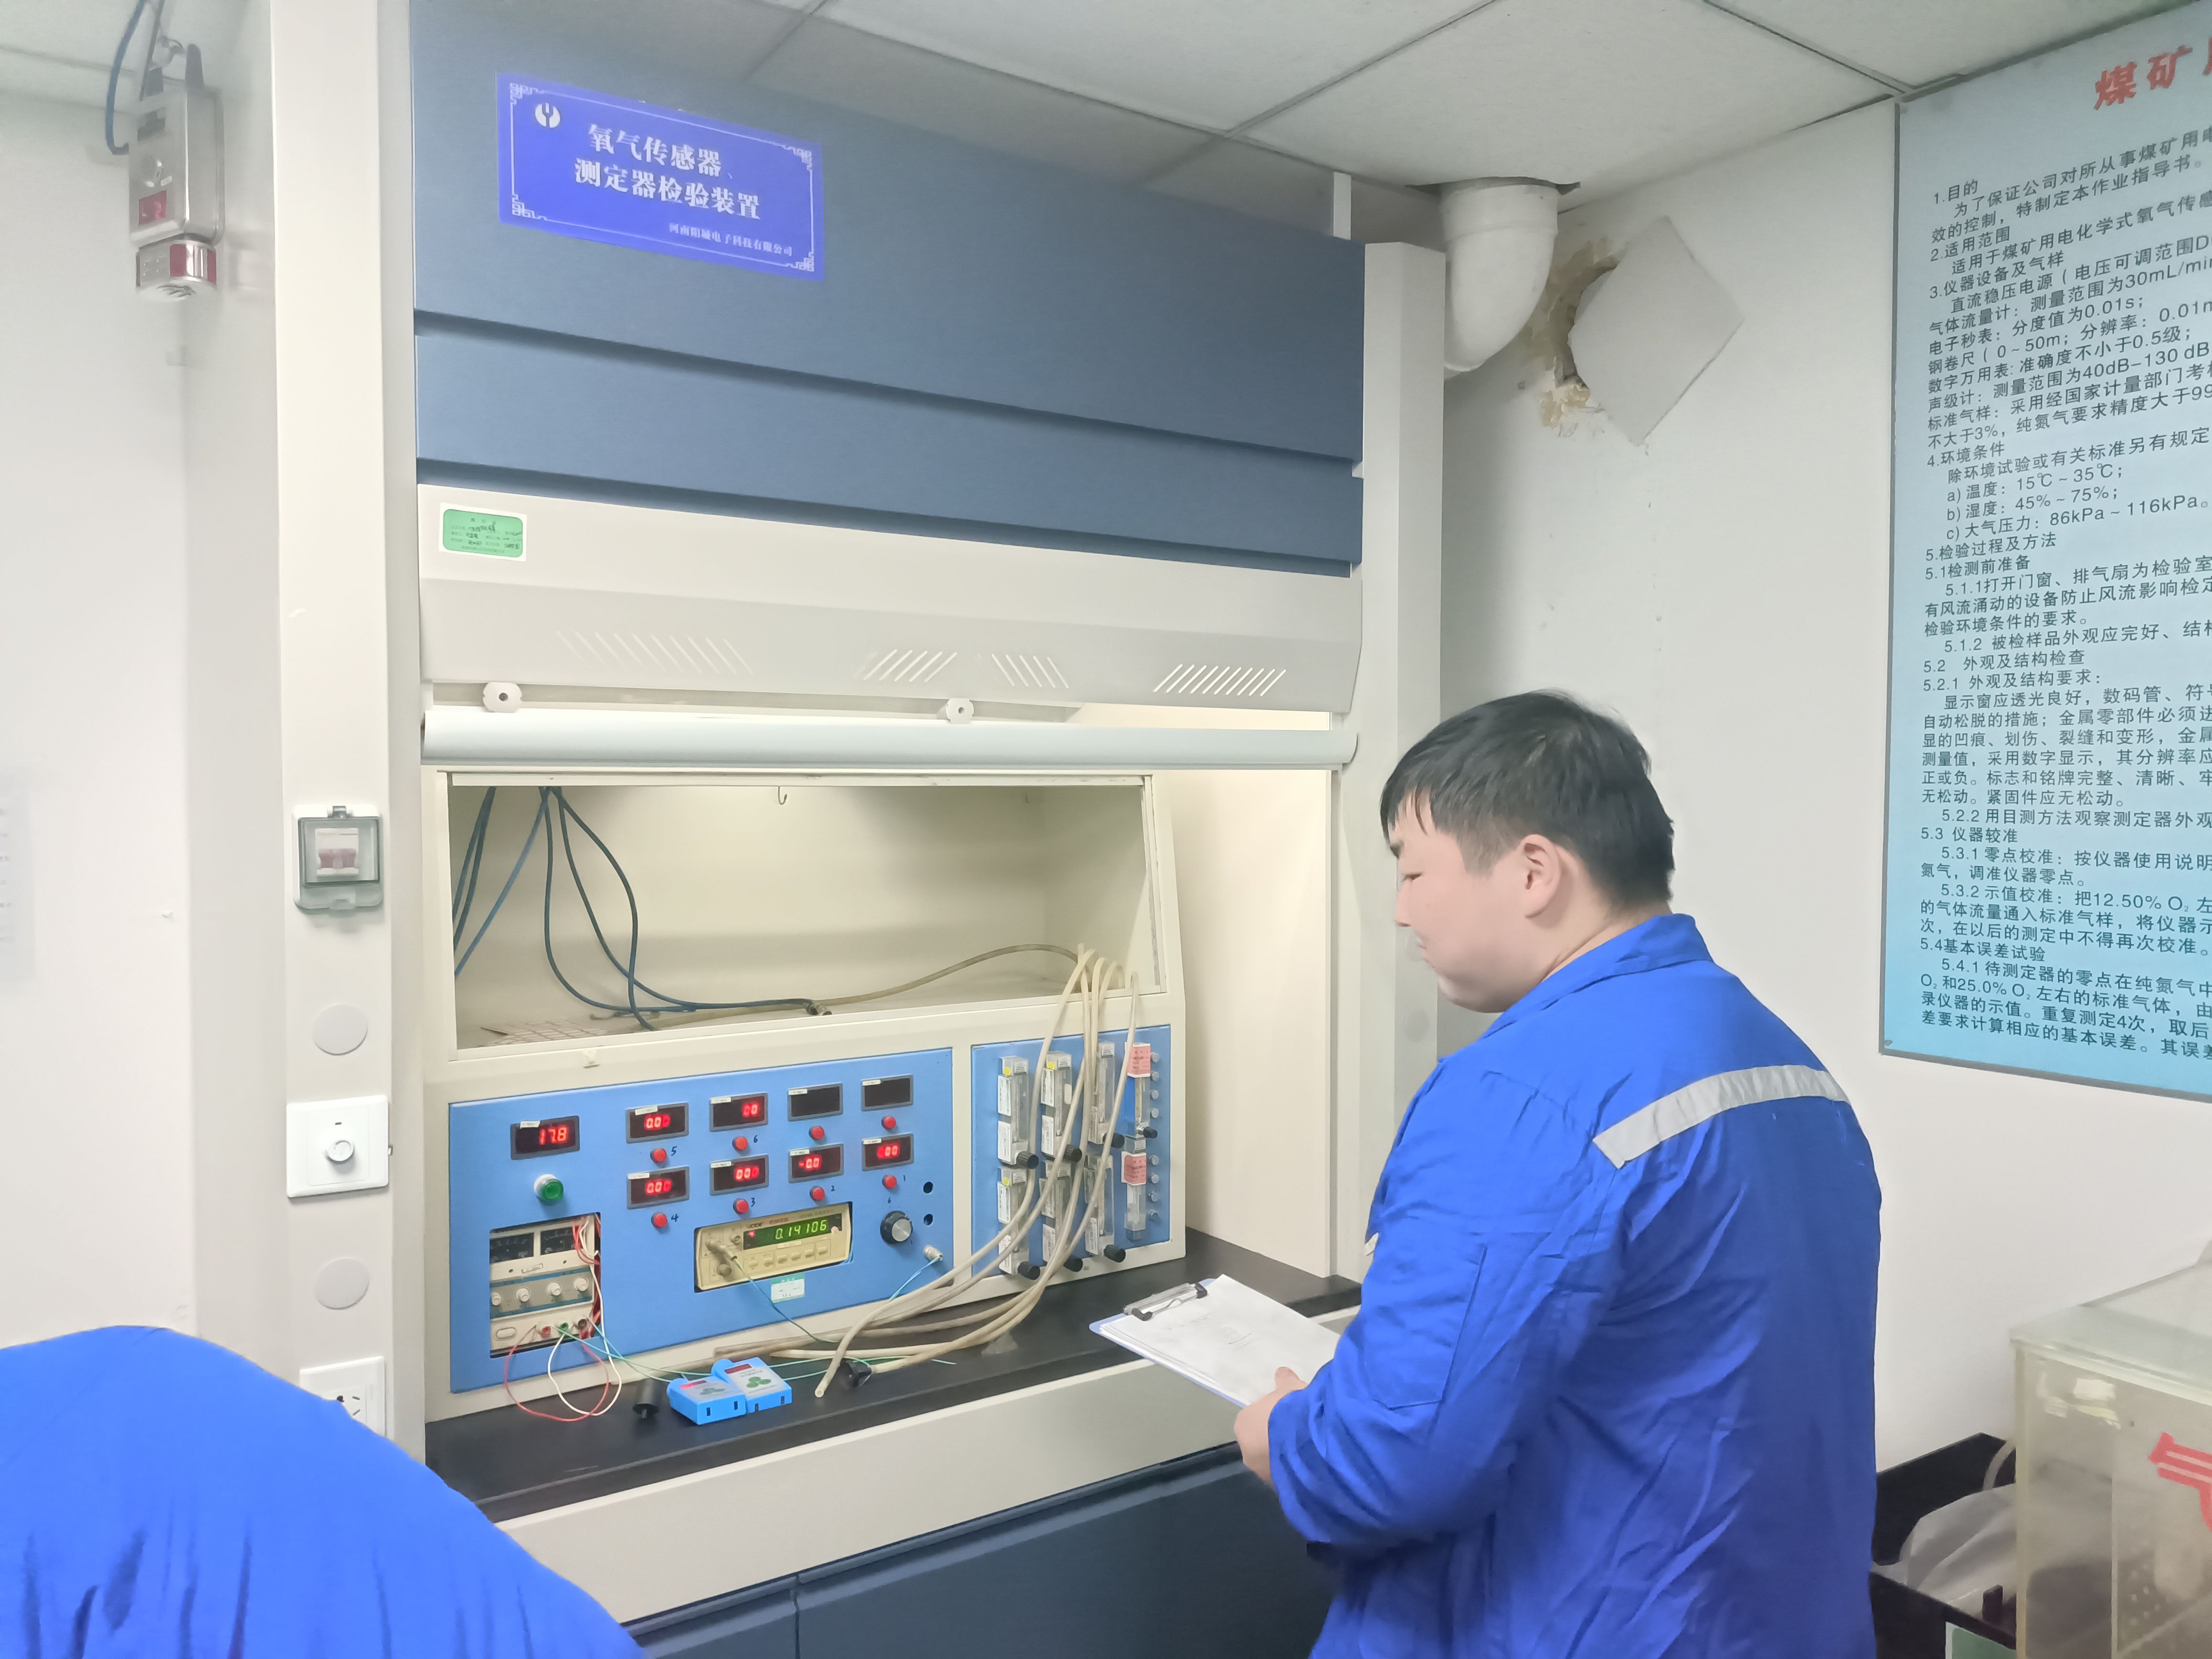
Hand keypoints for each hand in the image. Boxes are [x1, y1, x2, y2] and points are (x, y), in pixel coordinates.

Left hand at [1234, 1367, 1306, 1488]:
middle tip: (1299, 1431)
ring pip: (1274, 1463)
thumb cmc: (1293, 1410)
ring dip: (1288, 1457)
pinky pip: (1288, 1477)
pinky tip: (1313, 1463)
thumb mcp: (1291, 1387)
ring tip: (1310, 1448)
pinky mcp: (1280, 1489)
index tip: (1287, 1414)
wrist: (1310, 1441)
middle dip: (1277, 1439)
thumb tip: (1282, 1373)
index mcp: (1244, 1424)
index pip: (1253, 1420)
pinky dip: (1297, 1471)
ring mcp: (1263, 1473)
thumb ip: (1285, 1381)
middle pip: (1261, 1443)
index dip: (1271, 1416)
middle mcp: (1247, 1452)